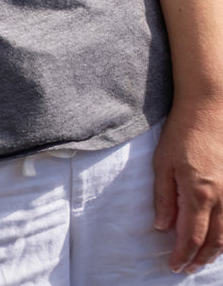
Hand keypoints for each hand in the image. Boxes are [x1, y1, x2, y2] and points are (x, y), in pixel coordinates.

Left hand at [153, 99, 222, 272]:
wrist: (210, 110)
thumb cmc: (182, 134)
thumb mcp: (162, 164)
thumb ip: (163, 198)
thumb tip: (161, 226)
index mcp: (198, 193)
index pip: (191, 236)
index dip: (183, 255)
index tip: (174, 266)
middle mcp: (222, 198)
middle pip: (215, 241)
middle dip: (200, 258)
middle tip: (188, 268)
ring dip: (217, 250)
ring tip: (202, 259)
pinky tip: (220, 237)